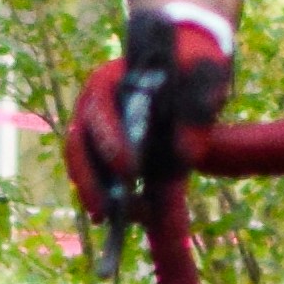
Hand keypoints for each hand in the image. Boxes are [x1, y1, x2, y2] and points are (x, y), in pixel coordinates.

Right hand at [65, 10, 232, 222]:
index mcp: (110, 78)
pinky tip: (120, 221)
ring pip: (82, 163)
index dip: (109, 140)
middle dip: (91, 179)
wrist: (191, 62)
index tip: (129, 170)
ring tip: (112, 222)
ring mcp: (96, 128)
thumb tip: (187, 155)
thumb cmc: (194, 61)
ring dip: (94, 193)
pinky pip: (98, 175)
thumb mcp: (205, 73)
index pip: (99, 109)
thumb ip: (198, 105)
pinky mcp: (108, 149)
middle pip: (79, 143)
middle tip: (107, 211)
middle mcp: (94, 105)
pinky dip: (105, 196)